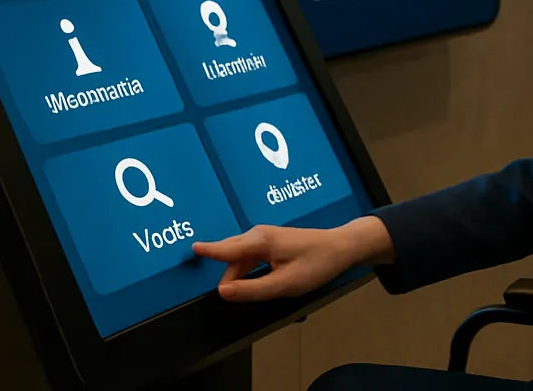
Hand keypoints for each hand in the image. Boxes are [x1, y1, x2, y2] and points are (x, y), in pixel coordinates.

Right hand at [192, 216, 392, 302]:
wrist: (341, 247)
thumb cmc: (316, 264)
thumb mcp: (285, 284)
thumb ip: (252, 290)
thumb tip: (222, 292)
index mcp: (259, 241)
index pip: (225, 249)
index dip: (207, 251)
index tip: (190, 250)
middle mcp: (258, 235)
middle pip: (230, 257)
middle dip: (227, 276)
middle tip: (230, 297)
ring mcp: (265, 237)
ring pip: (240, 259)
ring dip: (239, 276)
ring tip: (250, 293)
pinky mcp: (272, 242)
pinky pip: (250, 257)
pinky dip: (247, 271)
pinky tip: (254, 284)